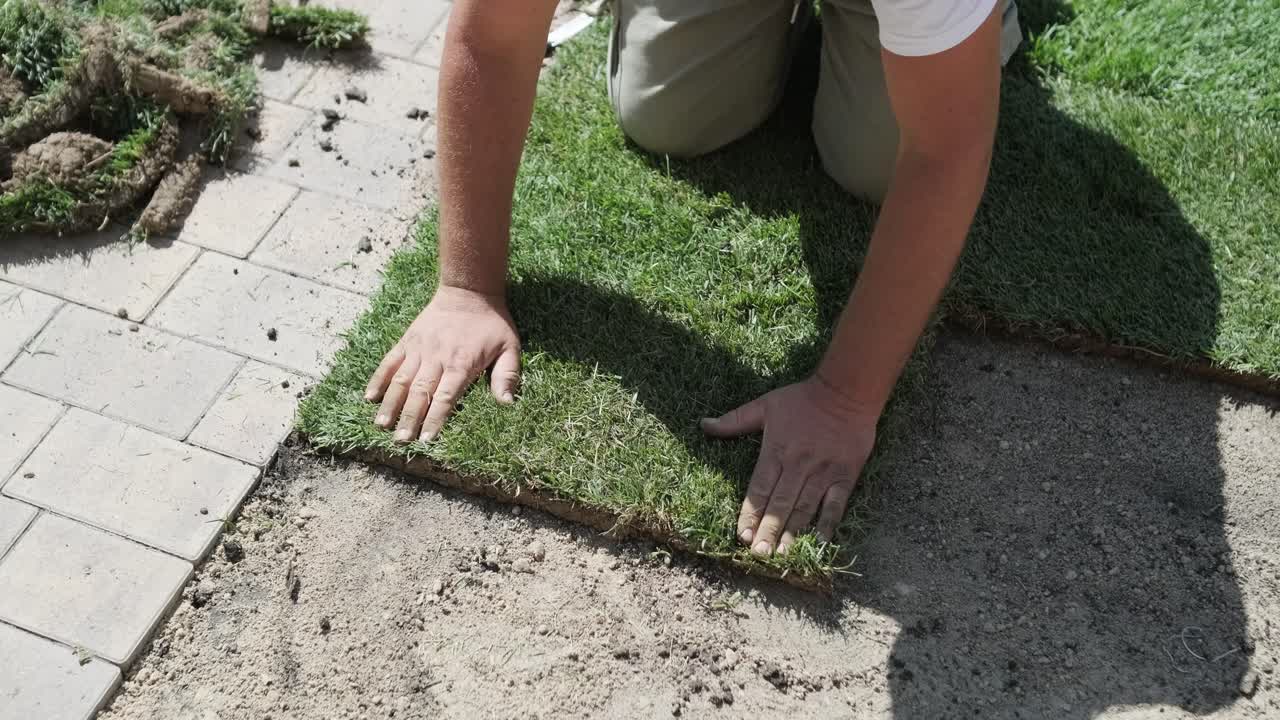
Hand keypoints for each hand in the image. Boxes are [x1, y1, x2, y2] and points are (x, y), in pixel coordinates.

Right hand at [365, 286, 520, 442]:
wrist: (469, 290)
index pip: (446, 397)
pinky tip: (369, 396)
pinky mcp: (408, 340)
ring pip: (401, 380)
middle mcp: (437, 358)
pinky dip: (379, 378)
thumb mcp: (510, 347)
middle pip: (420, 393)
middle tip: (400, 440)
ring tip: (380, 425)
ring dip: (390, 403)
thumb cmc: (492, 323)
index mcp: (462, 364)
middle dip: (409, 418)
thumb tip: (507, 403)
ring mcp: (419, 349)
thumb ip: (507, 375)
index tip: (427, 439)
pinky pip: (390, 361)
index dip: (435, 419)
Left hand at [701, 376, 876, 555]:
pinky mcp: (845, 475)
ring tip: (782, 555)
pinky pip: (836, 504)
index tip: (743, 536)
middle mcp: (798, 465)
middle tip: (759, 555)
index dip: (750, 514)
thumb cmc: (802, 399)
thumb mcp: (764, 405)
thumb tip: (704, 425)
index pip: (759, 490)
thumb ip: (734, 420)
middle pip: (780, 504)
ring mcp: (823, 472)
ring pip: (805, 508)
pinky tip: (819, 542)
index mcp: (776, 451)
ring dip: (793, 533)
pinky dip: (827, 524)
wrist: (847, 391)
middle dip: (768, 531)